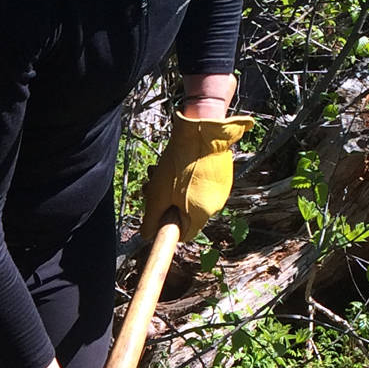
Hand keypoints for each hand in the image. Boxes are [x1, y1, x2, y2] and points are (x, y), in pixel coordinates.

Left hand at [142, 110, 254, 241]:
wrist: (200, 132)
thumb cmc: (180, 165)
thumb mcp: (157, 195)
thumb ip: (151, 219)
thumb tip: (146, 235)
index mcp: (202, 215)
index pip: (184, 234)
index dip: (167, 225)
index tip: (157, 214)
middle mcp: (216, 205)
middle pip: (186, 213)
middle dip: (166, 202)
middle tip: (152, 187)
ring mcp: (221, 188)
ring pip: (192, 196)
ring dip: (173, 188)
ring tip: (160, 172)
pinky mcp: (222, 174)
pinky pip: (202, 183)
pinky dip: (188, 178)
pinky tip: (175, 164)